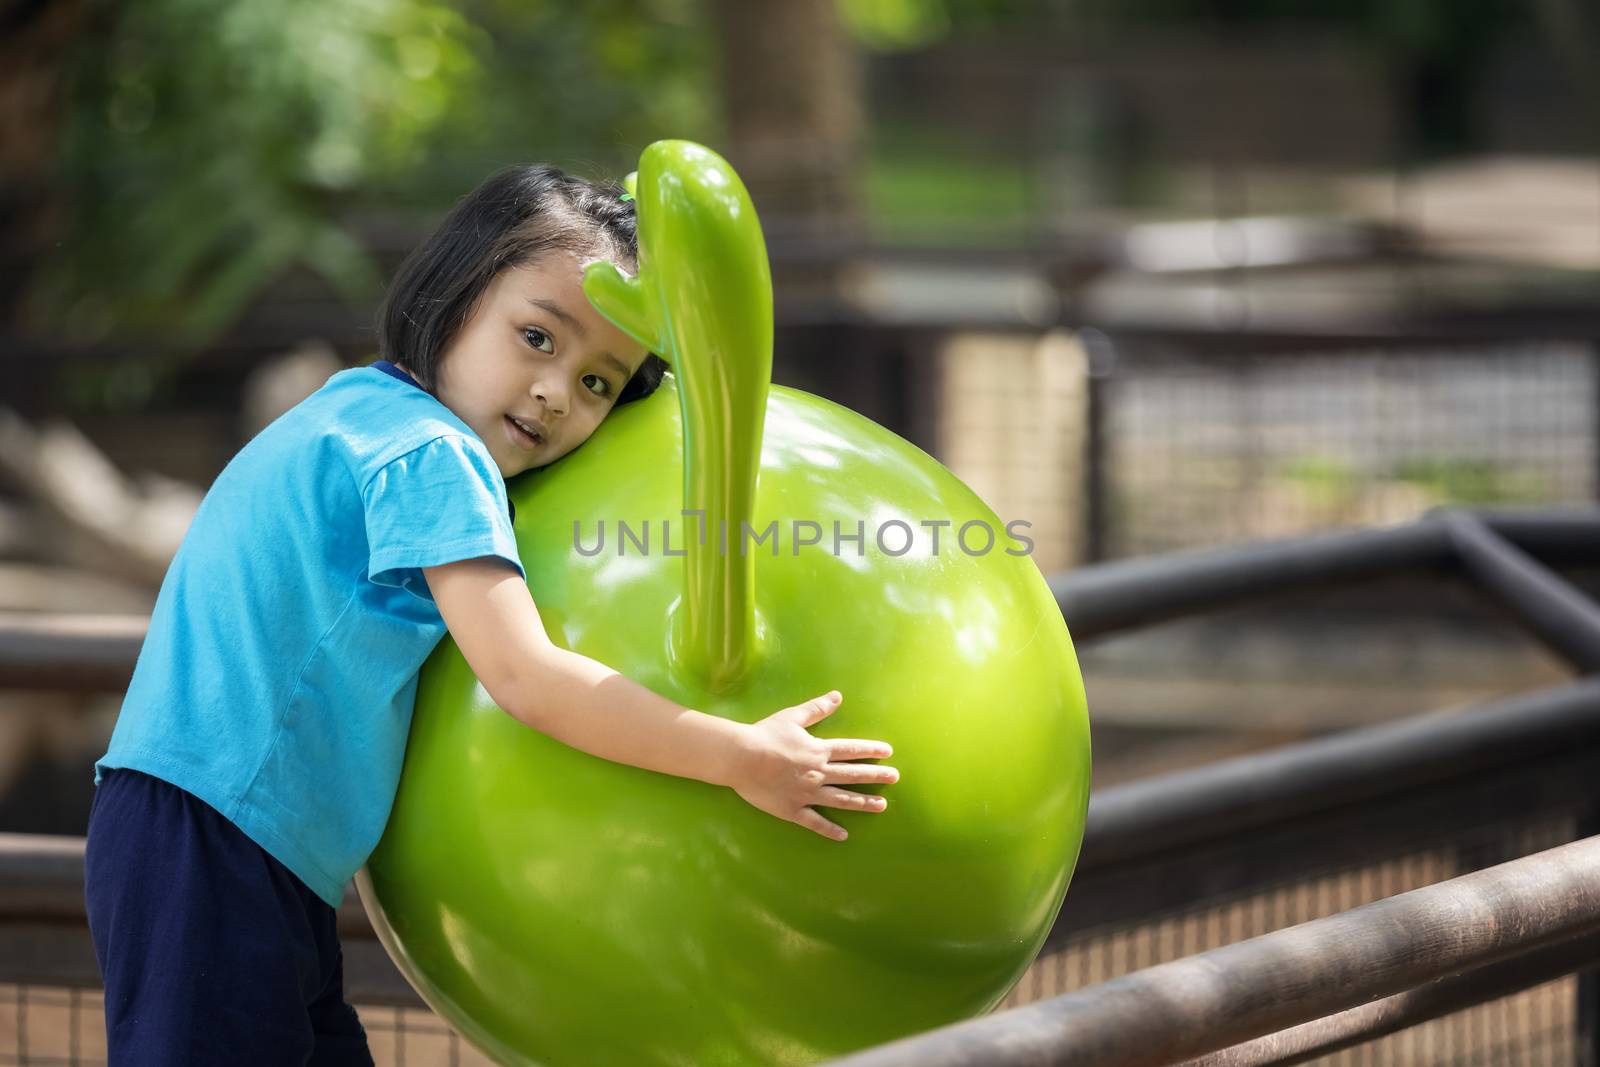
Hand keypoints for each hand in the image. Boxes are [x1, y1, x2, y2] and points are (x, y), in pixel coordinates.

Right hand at [730, 691, 899, 840]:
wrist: (742, 758)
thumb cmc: (765, 735)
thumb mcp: (792, 717)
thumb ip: (817, 708)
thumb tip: (837, 696)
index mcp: (819, 750)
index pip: (851, 750)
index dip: (871, 750)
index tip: (888, 753)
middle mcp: (818, 773)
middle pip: (852, 775)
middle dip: (876, 776)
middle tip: (894, 778)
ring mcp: (808, 794)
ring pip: (841, 799)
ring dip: (863, 803)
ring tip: (881, 805)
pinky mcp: (793, 810)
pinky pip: (815, 822)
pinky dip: (830, 829)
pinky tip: (843, 835)